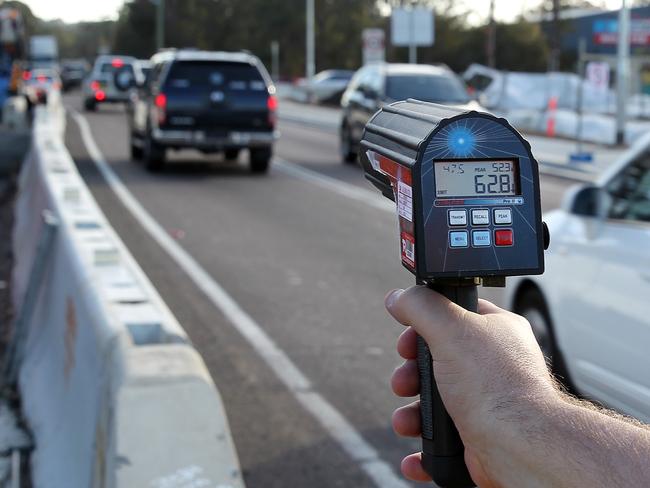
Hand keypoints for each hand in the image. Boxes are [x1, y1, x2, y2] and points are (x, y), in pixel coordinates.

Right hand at [386, 286, 560, 485]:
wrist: (520, 448)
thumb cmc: (495, 385)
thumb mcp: (451, 328)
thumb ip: (421, 306)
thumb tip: (398, 298)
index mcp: (496, 332)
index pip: (454, 316)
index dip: (425, 325)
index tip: (408, 339)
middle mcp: (493, 366)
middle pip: (437, 361)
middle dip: (411, 375)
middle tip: (405, 382)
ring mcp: (486, 404)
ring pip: (434, 403)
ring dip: (411, 414)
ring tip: (405, 423)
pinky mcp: (479, 438)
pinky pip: (441, 442)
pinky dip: (422, 449)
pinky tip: (414, 454)